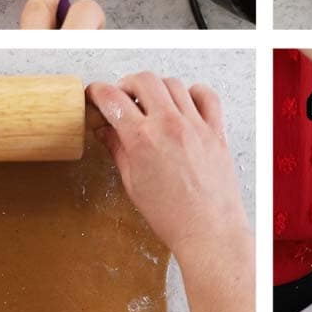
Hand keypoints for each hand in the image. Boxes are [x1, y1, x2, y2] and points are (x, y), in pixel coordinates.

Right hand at [86, 74, 247, 261]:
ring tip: (151, 103)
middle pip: (143, 80)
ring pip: (173, 83)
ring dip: (157, 88)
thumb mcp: (132, 183)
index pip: (112, 99)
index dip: (97, 92)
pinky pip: (207, 95)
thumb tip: (105, 130)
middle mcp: (169, 125)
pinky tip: (185, 104)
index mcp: (142, 139)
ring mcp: (195, 125)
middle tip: (123, 98)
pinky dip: (193, 92)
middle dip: (126, 84)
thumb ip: (118, 149)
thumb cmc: (171, 216)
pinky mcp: (216, 130)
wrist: (208, 231)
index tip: (95, 94)